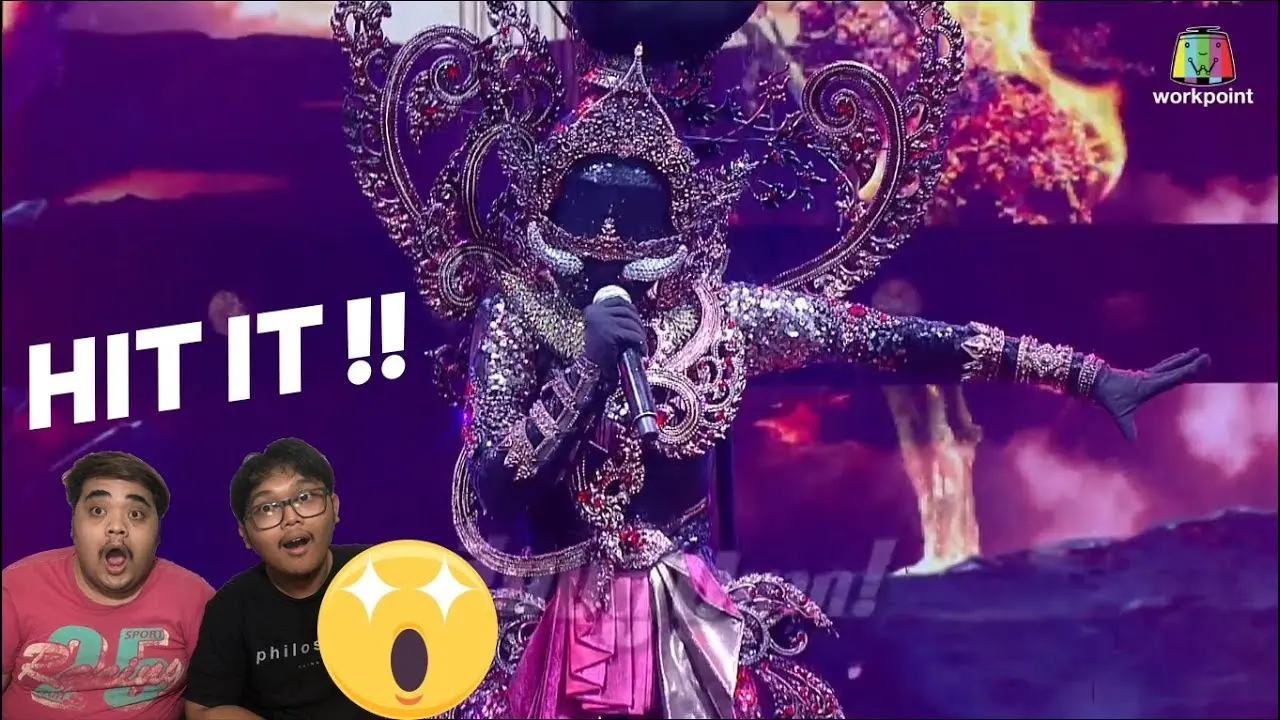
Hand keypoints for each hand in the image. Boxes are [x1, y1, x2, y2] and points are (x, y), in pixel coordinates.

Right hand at [583, 297, 644, 368]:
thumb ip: (609, 320)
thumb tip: (631, 317)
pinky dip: (641, 343)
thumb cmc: (593, 353)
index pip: (618, 301)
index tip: (637, 317)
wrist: (586, 369)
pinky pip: (633, 335)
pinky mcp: (612, 333)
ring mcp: (604, 322)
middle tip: (642, 334)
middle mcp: (597, 313)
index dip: (631, 308)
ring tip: (642, 343)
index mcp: (592, 310)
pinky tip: (642, 350)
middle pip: (626, 311)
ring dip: (640, 333)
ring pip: (631, 322)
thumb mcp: (599, 330)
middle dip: (638, 322)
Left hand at [1093, 348, 1210, 440]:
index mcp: (1150, 385)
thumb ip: (1127, 428)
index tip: (1202, 360)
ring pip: (1168, 365)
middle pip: (1174, 369)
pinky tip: (1176, 360)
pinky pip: (1162, 367)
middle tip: (1206, 355)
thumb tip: (1132, 442)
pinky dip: (1172, 362)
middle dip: (1190, 363)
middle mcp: (1151, 377)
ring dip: (1182, 359)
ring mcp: (1147, 375)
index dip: (1189, 369)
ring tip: (1195, 351)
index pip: (1174, 377)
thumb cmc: (1109, 396)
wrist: (1096, 381)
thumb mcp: (1119, 413)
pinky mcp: (1142, 375)